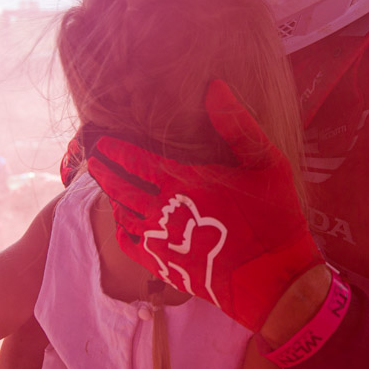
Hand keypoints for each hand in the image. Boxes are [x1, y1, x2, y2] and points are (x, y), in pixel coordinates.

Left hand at [87, 79, 322, 330]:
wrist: (275, 283)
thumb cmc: (275, 218)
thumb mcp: (267, 163)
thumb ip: (237, 124)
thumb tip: (214, 86)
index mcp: (184, 182)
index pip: (134, 161)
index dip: (115, 150)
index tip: (102, 142)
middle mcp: (163, 211)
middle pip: (119, 187)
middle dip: (104, 172)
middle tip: (93, 161)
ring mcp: (160, 242)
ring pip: (122, 215)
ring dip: (114, 199)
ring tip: (109, 187)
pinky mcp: (163, 267)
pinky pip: (129, 245)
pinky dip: (122, 230)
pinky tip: (124, 223)